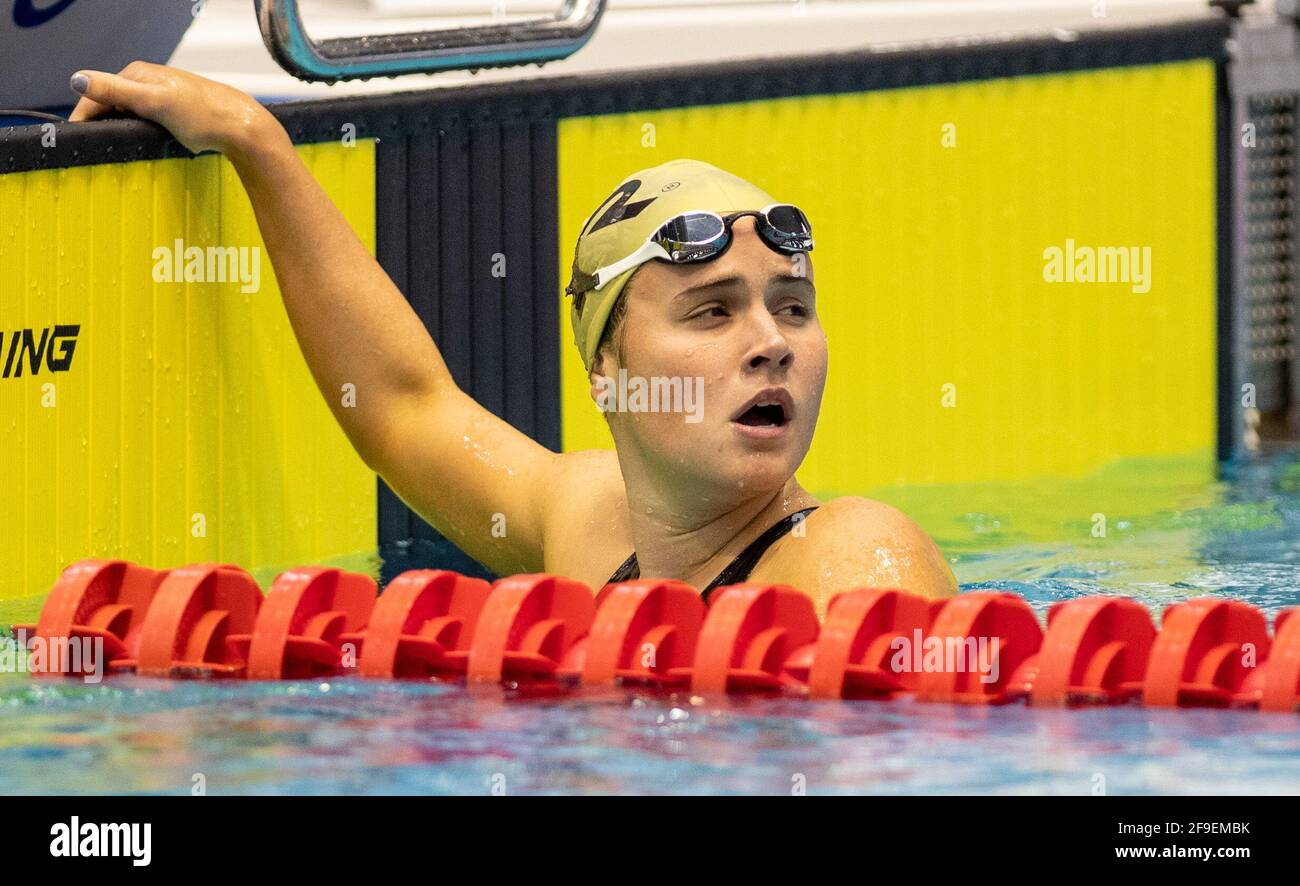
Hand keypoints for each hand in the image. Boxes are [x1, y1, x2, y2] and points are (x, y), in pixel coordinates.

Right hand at [68, 61, 284, 158]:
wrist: (241, 129)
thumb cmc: (202, 115)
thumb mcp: (154, 102)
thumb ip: (115, 90)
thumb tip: (77, 79)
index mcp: (137, 74)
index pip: (97, 92)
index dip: (84, 115)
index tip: (76, 139)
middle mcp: (147, 82)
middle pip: (111, 103)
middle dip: (101, 123)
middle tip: (95, 149)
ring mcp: (161, 97)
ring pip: (128, 114)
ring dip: (119, 129)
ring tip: (115, 149)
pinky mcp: (173, 114)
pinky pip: (145, 123)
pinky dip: (137, 133)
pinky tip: (141, 145)